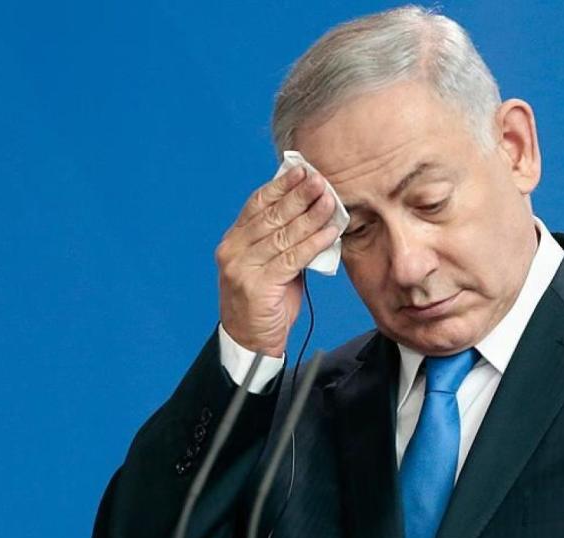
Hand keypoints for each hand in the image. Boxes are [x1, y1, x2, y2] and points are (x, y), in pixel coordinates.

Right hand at [216, 166, 339, 356]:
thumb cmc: (265, 302)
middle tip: (320, 180)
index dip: (281, 185)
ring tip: (330, 201)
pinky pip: (292, 258)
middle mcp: (233, 250)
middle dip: (299, 195)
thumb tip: (312, 211)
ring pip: (283, 235)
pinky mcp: (258, 286)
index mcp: (234, 240)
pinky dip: (313, 243)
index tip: (302, 170)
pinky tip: (329, 232)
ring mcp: (242, 268)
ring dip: (311, 216)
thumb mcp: (270, 263)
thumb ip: (283, 240)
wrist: (251, 342)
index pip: (257, 203)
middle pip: (271, 215)